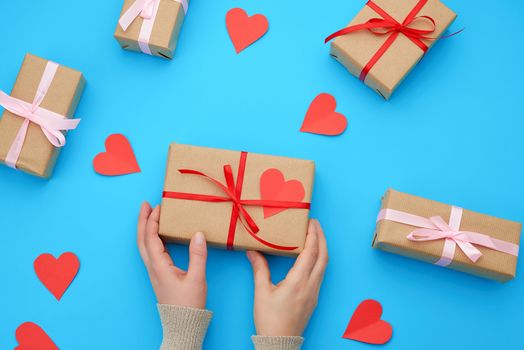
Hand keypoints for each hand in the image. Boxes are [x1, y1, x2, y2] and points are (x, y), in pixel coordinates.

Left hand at [137, 202, 207, 308]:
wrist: (183, 324)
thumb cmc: (189, 304)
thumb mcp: (197, 279)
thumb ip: (197, 255)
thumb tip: (198, 234)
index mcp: (159, 266)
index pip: (151, 238)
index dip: (152, 221)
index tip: (158, 206)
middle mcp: (153, 267)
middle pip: (142, 240)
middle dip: (143, 221)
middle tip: (145, 204)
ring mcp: (155, 271)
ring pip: (144, 246)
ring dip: (145, 229)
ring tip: (150, 215)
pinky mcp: (159, 274)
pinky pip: (151, 252)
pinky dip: (151, 238)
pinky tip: (159, 235)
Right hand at [247, 219, 327, 335]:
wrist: (279, 343)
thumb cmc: (270, 320)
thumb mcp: (261, 292)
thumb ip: (259, 269)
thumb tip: (253, 252)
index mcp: (298, 282)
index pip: (310, 252)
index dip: (313, 235)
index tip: (311, 222)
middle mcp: (310, 286)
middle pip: (323, 256)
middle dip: (322, 238)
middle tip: (316, 224)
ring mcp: (314, 293)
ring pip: (324, 266)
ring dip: (322, 249)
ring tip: (315, 236)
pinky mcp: (313, 298)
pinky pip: (320, 274)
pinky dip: (319, 260)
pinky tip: (311, 257)